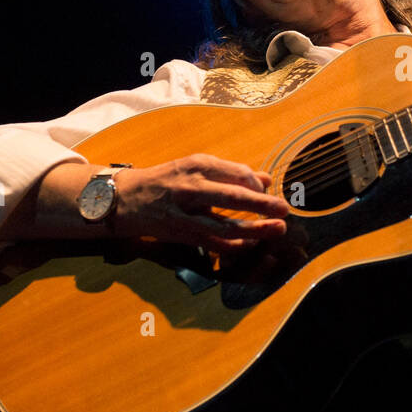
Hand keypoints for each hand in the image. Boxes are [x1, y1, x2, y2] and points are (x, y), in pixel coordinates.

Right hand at [111, 154, 288, 252]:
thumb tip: (266, 179)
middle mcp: (191, 187)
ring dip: (255, 230)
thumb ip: (232, 173)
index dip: (257, 184)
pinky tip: (250, 244)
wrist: (126, 198)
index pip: (236, 172)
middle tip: (284, 210)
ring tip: (277, 229)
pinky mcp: (180, 233)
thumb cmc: (168, 180)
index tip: (268, 191)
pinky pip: (212, 242)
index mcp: (198, 165)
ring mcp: (185, 212)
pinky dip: (234, 245)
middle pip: (233, 196)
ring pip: (225, 225)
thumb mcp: (197, 168)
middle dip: (263, 205)